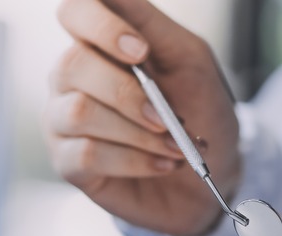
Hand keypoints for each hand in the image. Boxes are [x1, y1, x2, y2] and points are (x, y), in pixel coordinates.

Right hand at [45, 0, 238, 235]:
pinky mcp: (70, 163)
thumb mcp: (190, 60)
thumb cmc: (202, 112)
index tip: (139, 50)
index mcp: (101, 45)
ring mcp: (65, 121)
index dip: (101, 25)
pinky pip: (86, 154)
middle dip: (129, 94)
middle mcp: (74, 78)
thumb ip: (150, 23)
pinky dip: (135, 160)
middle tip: (167, 117)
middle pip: (73, 65)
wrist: (217, 172)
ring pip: (79, 112)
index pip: (74, 12)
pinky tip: (163, 163)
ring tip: (174, 145)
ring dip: (138, 133)